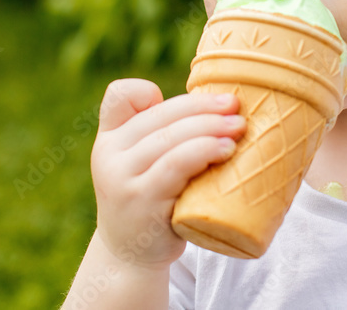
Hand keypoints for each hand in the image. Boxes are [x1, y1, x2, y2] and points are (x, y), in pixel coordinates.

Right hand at [89, 78, 246, 269]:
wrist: (131, 256)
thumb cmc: (153, 199)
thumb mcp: (144, 163)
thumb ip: (163, 133)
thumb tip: (224, 103)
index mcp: (110, 137)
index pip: (119, 96)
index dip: (147, 90)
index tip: (184, 101)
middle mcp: (108, 154)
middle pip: (160, 115)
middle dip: (203, 106)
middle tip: (235, 106)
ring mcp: (122, 178)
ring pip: (170, 137)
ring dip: (210, 127)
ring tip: (239, 128)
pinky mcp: (142, 201)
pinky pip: (175, 165)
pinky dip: (204, 150)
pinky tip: (227, 150)